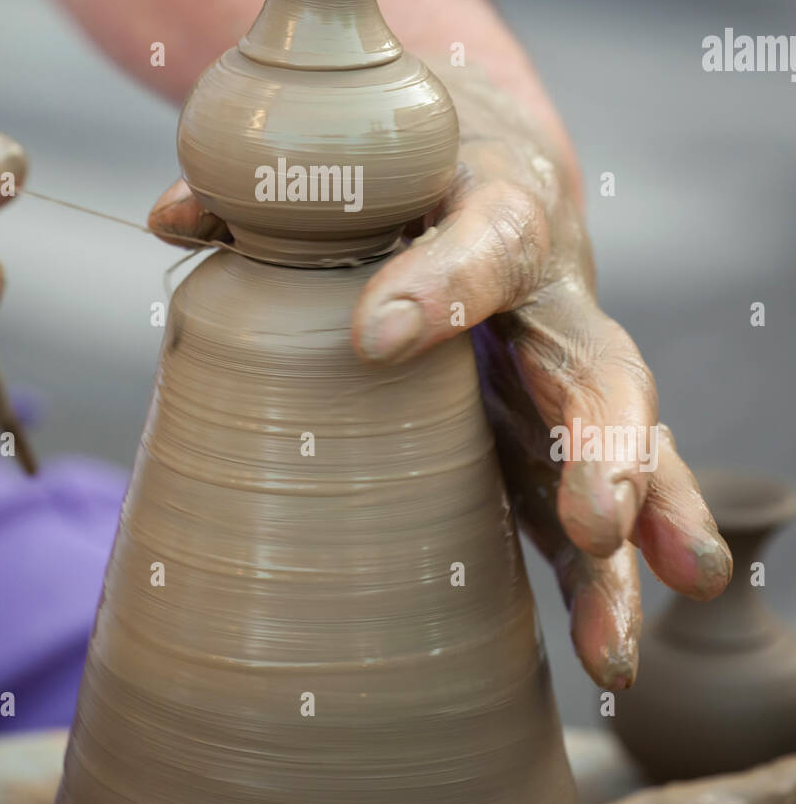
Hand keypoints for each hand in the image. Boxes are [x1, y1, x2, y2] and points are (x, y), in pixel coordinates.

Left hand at [148, 58, 731, 691]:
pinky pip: (580, 504)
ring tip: (615, 647)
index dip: (444, 283)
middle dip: (599, 448)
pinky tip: (605, 658)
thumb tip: (176, 216)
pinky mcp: (544, 432)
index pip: (489, 234)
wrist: (487, 152)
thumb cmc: (406, 153)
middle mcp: (549, 296)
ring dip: (627, 554)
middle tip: (591, 521)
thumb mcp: (349, 145)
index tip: (374, 338)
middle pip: (595, 367)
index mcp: (498, 199)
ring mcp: (555, 373)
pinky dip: (597, 579)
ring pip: (613, 461)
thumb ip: (269, 183)